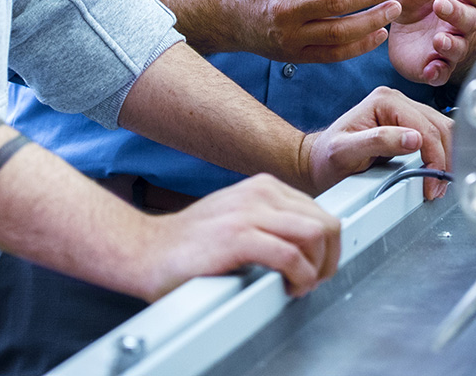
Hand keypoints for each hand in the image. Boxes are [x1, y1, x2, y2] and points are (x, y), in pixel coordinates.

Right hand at [128, 173, 340, 300]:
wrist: (146, 250)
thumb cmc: (189, 244)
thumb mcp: (237, 218)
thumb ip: (270, 222)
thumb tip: (308, 243)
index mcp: (263, 188)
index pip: (320, 212)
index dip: (328, 246)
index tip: (319, 267)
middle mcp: (260, 193)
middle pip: (325, 222)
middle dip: (330, 258)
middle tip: (316, 280)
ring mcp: (249, 213)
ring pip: (315, 235)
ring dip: (317, 268)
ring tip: (301, 286)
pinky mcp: (238, 237)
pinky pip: (290, 256)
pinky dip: (300, 277)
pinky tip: (288, 288)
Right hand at [203, 0, 406, 62]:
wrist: (230, 14)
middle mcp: (285, 6)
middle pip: (339, 1)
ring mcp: (289, 35)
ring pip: (340, 32)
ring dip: (373, 20)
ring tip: (395, 7)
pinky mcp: (294, 56)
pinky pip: (334, 55)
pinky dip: (361, 46)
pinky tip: (380, 33)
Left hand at [299, 86, 454, 199]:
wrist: (317, 162)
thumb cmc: (326, 158)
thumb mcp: (345, 151)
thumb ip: (378, 142)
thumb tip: (414, 139)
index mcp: (384, 101)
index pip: (424, 126)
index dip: (434, 157)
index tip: (430, 183)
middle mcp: (396, 100)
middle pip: (438, 125)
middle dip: (444, 159)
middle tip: (437, 187)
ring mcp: (403, 111)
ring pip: (441, 129)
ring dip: (445, 157)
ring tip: (437, 183)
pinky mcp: (407, 124)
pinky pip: (433, 135)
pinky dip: (439, 154)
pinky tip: (434, 172)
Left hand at [386, 0, 475, 85]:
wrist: (412, 33)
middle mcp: (462, 23)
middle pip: (470, 19)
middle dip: (457, 12)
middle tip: (440, 5)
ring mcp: (452, 46)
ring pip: (459, 48)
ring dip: (451, 45)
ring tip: (438, 40)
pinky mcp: (437, 67)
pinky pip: (442, 73)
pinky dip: (438, 73)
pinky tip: (429, 70)